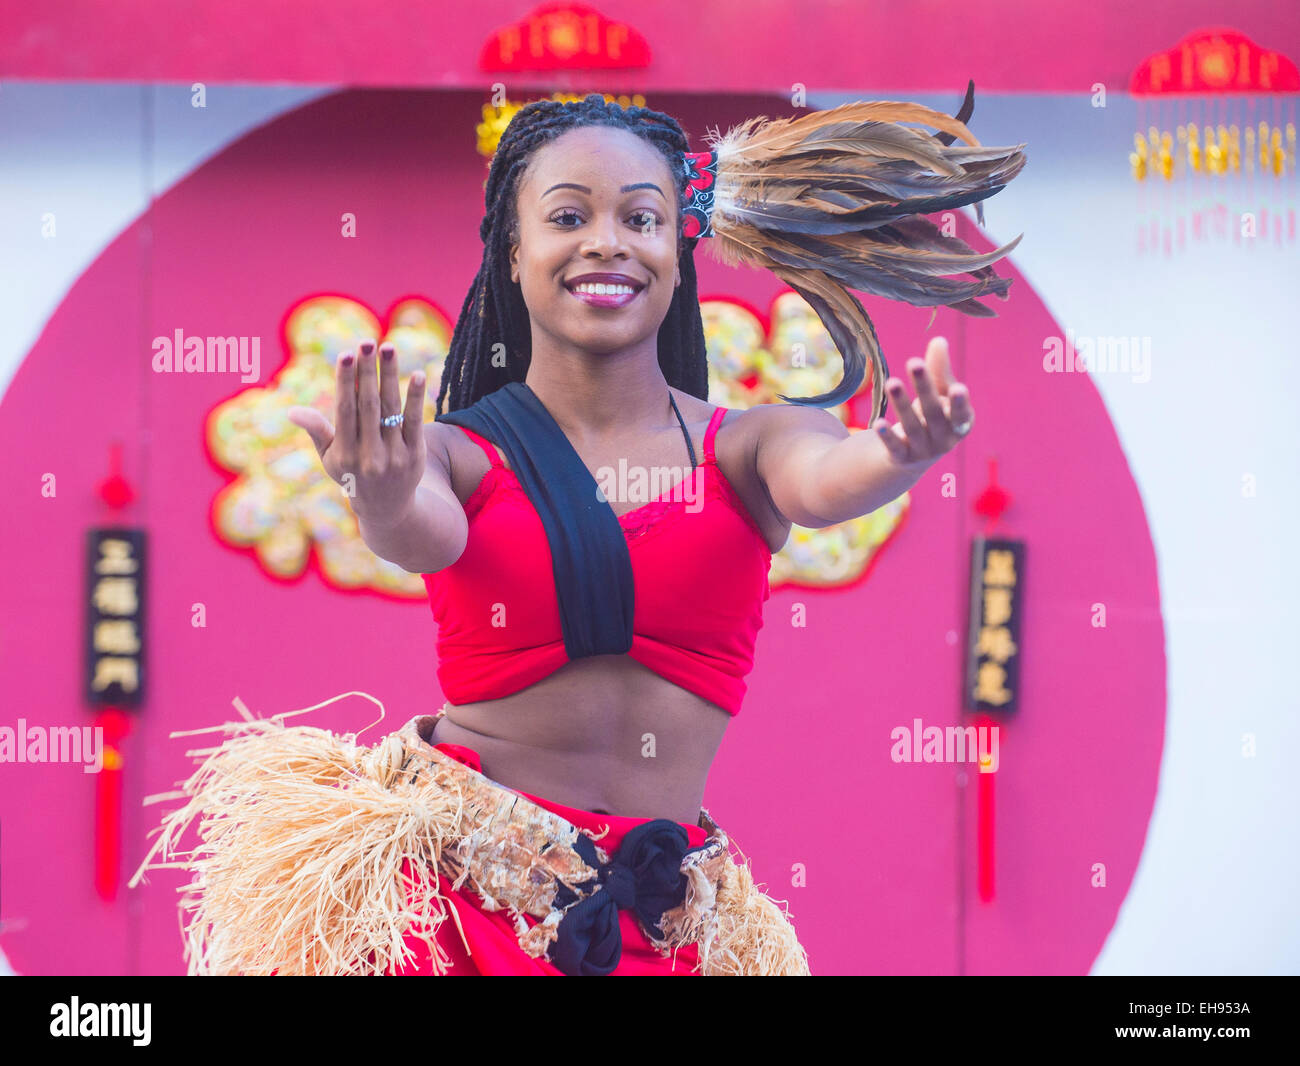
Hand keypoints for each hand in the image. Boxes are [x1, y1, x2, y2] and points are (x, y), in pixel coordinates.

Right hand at [287, 340, 426, 525]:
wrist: (387, 509)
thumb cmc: (352, 474)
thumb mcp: (330, 458)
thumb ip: (317, 431)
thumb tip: (291, 411)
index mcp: (344, 454)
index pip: (345, 410)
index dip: (345, 382)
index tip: (345, 354)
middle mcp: (369, 455)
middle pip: (368, 405)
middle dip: (367, 372)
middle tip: (367, 343)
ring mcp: (394, 456)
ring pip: (392, 409)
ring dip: (391, 377)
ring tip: (389, 347)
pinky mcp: (416, 455)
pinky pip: (415, 422)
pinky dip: (416, 398)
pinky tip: (419, 375)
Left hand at [871, 336, 973, 467]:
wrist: (916, 455)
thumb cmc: (933, 414)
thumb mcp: (939, 393)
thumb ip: (940, 369)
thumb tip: (939, 340)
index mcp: (960, 423)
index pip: (960, 412)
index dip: (959, 403)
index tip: (958, 388)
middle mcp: (944, 439)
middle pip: (933, 412)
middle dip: (924, 388)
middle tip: (914, 362)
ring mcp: (923, 450)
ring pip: (912, 427)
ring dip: (902, 405)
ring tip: (892, 382)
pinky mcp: (902, 457)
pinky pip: (895, 446)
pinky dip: (886, 435)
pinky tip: (877, 422)